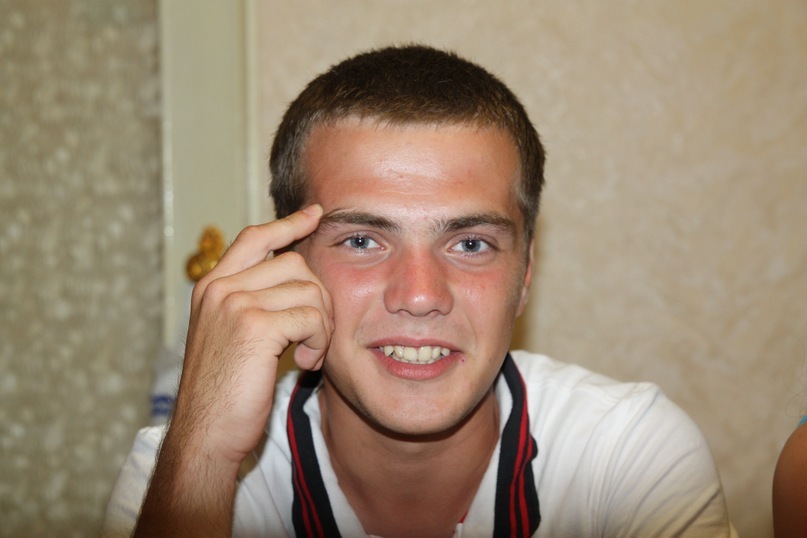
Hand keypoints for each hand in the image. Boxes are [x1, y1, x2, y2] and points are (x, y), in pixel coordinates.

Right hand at [174, 204, 332, 466]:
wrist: (205, 433)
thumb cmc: (224, 392)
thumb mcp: (231, 337)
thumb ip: (253, 303)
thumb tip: (297, 278)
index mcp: (212, 287)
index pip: (255, 237)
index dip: (288, 224)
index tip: (314, 214)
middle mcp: (220, 288)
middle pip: (296, 263)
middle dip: (319, 297)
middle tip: (316, 335)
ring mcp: (235, 303)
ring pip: (309, 290)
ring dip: (322, 326)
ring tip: (309, 354)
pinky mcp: (255, 326)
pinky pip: (312, 316)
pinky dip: (319, 341)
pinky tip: (304, 364)